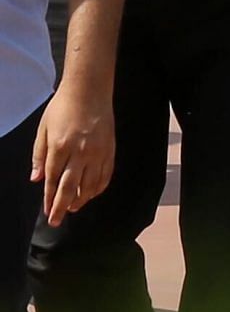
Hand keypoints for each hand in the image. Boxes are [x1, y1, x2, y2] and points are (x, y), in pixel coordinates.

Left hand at [30, 86, 113, 226]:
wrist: (89, 91)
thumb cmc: (62, 108)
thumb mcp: (43, 130)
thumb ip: (39, 155)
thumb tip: (36, 179)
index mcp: (60, 147)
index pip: (53, 179)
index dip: (49, 198)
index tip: (47, 211)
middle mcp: (80, 152)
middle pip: (70, 187)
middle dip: (62, 206)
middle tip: (57, 220)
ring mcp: (97, 152)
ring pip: (90, 184)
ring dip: (81, 199)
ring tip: (73, 208)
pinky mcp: (110, 150)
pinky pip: (105, 175)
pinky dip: (98, 188)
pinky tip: (90, 194)